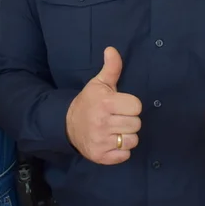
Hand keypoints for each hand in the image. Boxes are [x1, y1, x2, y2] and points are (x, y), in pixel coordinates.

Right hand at [65, 47, 141, 164]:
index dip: (131, 105)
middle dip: (129, 121)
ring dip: (127, 136)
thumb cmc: (89, 102)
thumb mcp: (98, 83)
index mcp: (105, 103)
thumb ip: (111, 68)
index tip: (121, 105)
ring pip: (132, 140)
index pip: (136, 106)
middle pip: (136, 124)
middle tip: (118, 118)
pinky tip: (112, 142)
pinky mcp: (100, 156)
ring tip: (116, 130)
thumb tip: (111, 49)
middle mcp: (103, 123)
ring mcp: (101, 141)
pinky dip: (121, 151)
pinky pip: (124, 155)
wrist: (68, 125)